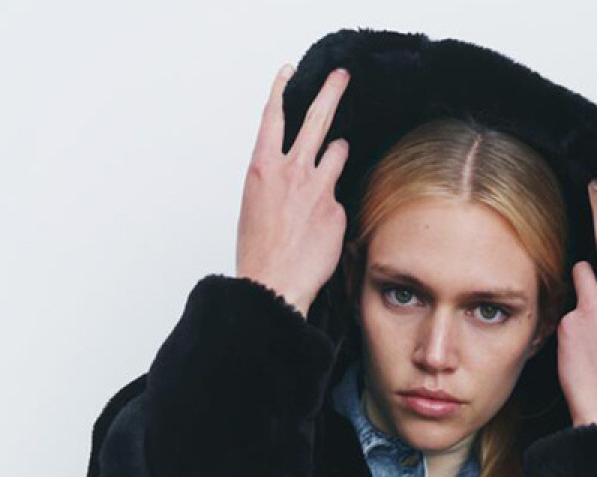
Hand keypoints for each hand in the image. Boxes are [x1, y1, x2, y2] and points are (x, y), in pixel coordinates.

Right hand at [236, 64, 351, 317]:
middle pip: (317, 119)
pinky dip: (332, 208)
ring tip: (328, 171)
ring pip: (337, 153)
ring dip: (336, 155)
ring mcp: (318, 189)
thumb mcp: (254, 203)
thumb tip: (294, 168)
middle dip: (332, 91)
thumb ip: (275, 177)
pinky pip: (339, 198)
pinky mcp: (337, 210)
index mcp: (264, 167)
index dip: (282, 90)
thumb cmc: (259, 250)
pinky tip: (320, 228)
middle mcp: (292, 171)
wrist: (275, 283)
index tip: (289, 72)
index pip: (274, 116)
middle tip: (342, 76)